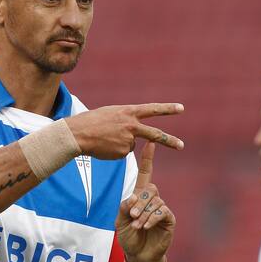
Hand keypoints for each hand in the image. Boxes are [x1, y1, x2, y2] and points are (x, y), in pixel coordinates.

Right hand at [65, 103, 183, 159]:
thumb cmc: (92, 121)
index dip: (167, 109)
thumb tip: (133, 136)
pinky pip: (122, 153)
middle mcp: (131, 126)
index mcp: (129, 112)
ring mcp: (128, 140)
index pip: (152, 109)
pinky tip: (104, 146)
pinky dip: (114, 151)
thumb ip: (126, 119)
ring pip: (130, 145)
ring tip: (105, 138)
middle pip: (155, 134)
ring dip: (119, 144)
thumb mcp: (112, 113)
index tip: (181, 108)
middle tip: (182, 146)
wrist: (78, 133)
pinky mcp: (122, 152)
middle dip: (169, 141)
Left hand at [116, 143, 174, 261]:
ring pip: (155, 202)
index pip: (145, 173)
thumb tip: (134, 197)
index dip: (147, 159)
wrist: (138, 255)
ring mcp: (161, 208)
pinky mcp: (168, 219)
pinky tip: (146, 226)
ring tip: (137, 225)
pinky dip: (152, 218)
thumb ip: (124, 207)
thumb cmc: (129, 236)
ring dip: (144, 213)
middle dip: (140, 202)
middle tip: (132, 215)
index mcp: (140, 196)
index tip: (150, 142)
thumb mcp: (120, 221)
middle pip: (150, 189)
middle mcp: (152, 199)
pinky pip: (162, 212)